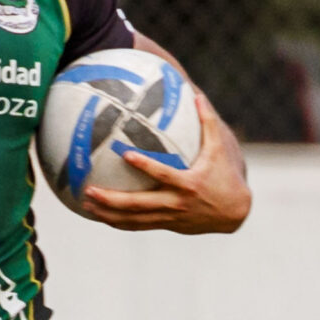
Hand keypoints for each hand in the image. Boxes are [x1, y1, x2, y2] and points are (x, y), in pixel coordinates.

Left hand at [79, 90, 252, 234]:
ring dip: (108, 214)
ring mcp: (169, 217)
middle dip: (112, 199)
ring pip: (134, 219)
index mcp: (188, 184)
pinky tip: (100, 216)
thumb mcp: (219, 150)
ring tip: (85, 205)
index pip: (162, 174)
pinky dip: (119, 222)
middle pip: (139, 204)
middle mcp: (176, 203)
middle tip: (89, 190)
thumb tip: (197, 94)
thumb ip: (208, 123)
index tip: (126, 155)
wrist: (233, 212)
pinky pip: (138, 225)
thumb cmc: (224, 176)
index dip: (145, 166)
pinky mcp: (166, 225)